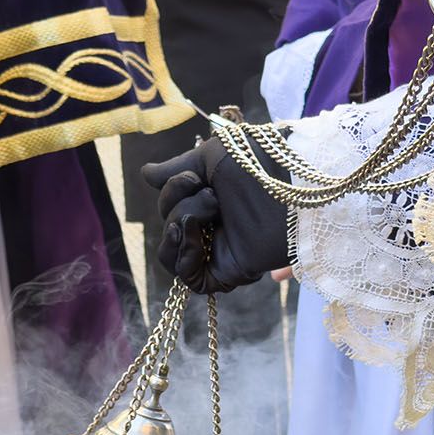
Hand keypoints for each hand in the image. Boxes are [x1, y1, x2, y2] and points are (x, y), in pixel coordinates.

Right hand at [141, 136, 289, 293]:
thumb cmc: (257, 164)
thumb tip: (146, 173)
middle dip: (180, 205)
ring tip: (198, 217)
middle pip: (169, 224)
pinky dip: (183, 256)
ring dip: (178, 228)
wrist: (287, 185)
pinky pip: (188, 277)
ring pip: (171, 252)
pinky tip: (192, 233)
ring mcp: (218, 249)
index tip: (195, 177)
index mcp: (208, 198)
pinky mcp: (226, 271)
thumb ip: (175, 169)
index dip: (173, 189)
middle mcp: (212, 225)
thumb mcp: (208, 157)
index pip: (171, 203)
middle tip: (213, 196)